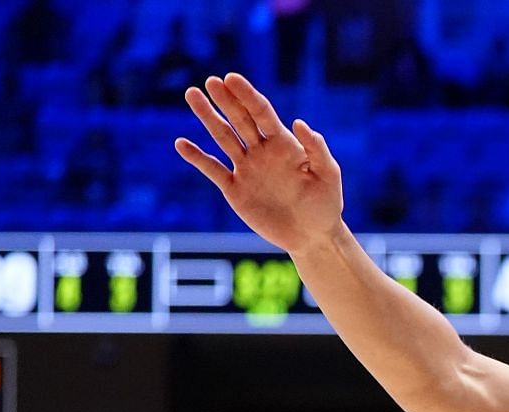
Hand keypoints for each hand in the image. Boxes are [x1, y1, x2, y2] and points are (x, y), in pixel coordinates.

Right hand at [175, 73, 344, 253]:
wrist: (312, 236)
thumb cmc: (326, 204)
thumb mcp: (328, 175)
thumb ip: (316, 149)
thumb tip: (299, 122)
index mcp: (284, 144)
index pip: (262, 113)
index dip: (247, 95)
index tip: (231, 78)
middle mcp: (262, 152)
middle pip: (240, 119)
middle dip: (226, 100)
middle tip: (211, 81)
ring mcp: (246, 169)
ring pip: (223, 137)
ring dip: (208, 117)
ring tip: (193, 94)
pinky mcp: (235, 189)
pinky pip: (213, 169)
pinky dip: (197, 158)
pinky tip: (181, 144)